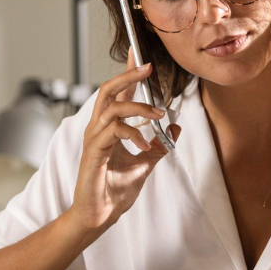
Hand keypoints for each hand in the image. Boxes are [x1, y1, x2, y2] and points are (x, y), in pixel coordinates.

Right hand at [65, 58, 179, 240]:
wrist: (99, 215)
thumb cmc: (114, 190)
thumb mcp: (145, 164)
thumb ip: (159, 144)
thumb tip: (176, 126)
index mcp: (108, 128)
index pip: (117, 93)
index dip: (128, 72)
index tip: (138, 53)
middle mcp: (98, 129)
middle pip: (108, 90)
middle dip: (128, 76)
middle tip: (148, 66)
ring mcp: (94, 139)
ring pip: (112, 108)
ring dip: (138, 107)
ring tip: (158, 115)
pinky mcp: (94, 153)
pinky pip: (112, 132)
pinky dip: (132, 133)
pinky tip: (145, 144)